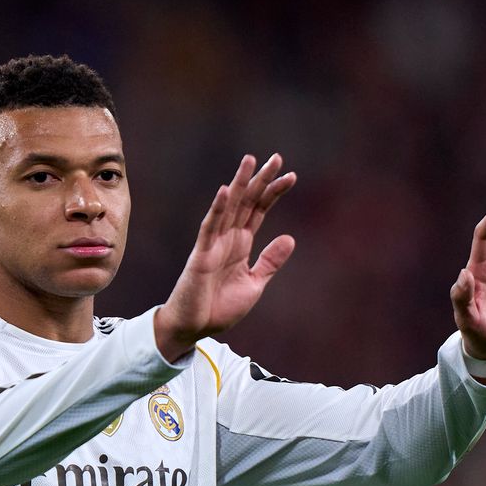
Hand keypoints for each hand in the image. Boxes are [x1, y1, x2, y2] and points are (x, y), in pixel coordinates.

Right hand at [155, 154, 296, 361]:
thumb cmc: (219, 307)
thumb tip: (290, 238)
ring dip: (240, 184)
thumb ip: (270, 261)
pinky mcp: (201, 255)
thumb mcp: (254, 284)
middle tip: (276, 157)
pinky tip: (226, 191)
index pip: (258, 211)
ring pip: (228, 208)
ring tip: (251, 161)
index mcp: (240, 244)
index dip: (274, 193)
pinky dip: (218, 209)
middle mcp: (227, 238)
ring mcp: (213, 244)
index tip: (291, 176)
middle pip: (246, 202)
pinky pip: (209, 228)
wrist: (194, 328)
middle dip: (261, 180)